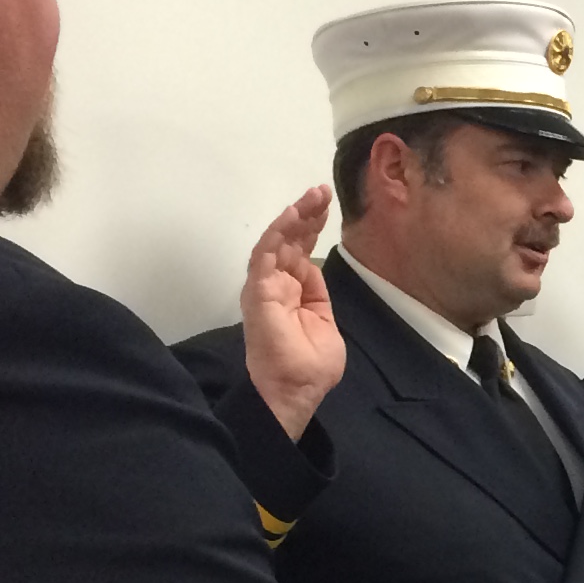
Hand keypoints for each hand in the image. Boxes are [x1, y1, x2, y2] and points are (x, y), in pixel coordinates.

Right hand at [240, 186, 342, 439]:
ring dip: (293, 217)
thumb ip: (318, 297)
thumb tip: (313, 273)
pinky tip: (292, 216)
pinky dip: (278, 234)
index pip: (299, 250)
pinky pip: (265, 255)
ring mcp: (264, 286)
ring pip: (275, 241)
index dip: (311, 226)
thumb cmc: (309, 367)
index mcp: (291, 291)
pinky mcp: (258, 292)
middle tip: (320, 191)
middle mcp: (275, 284)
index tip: (324, 204)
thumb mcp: (324, 324)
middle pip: (288, 240)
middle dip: (305, 214)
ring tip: (311, 197)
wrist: (294, 391)